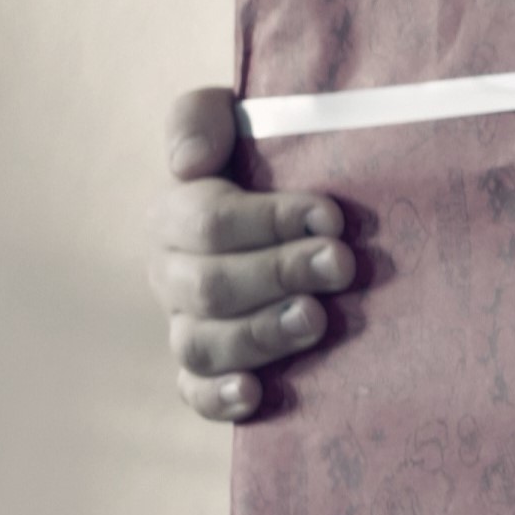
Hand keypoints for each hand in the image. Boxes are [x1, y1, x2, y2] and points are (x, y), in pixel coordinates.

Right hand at [150, 87, 363, 421]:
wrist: (298, 207)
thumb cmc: (269, 158)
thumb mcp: (236, 119)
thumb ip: (201, 116)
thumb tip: (188, 163)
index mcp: (174, 215)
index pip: (207, 222)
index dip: (268, 220)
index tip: (331, 215)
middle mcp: (172, 274)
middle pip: (210, 285)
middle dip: (279, 273)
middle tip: (342, 265)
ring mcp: (187, 324)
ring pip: (203, 343)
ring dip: (260, 334)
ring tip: (317, 320)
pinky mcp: (208, 369)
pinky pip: (195, 392)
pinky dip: (219, 397)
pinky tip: (256, 393)